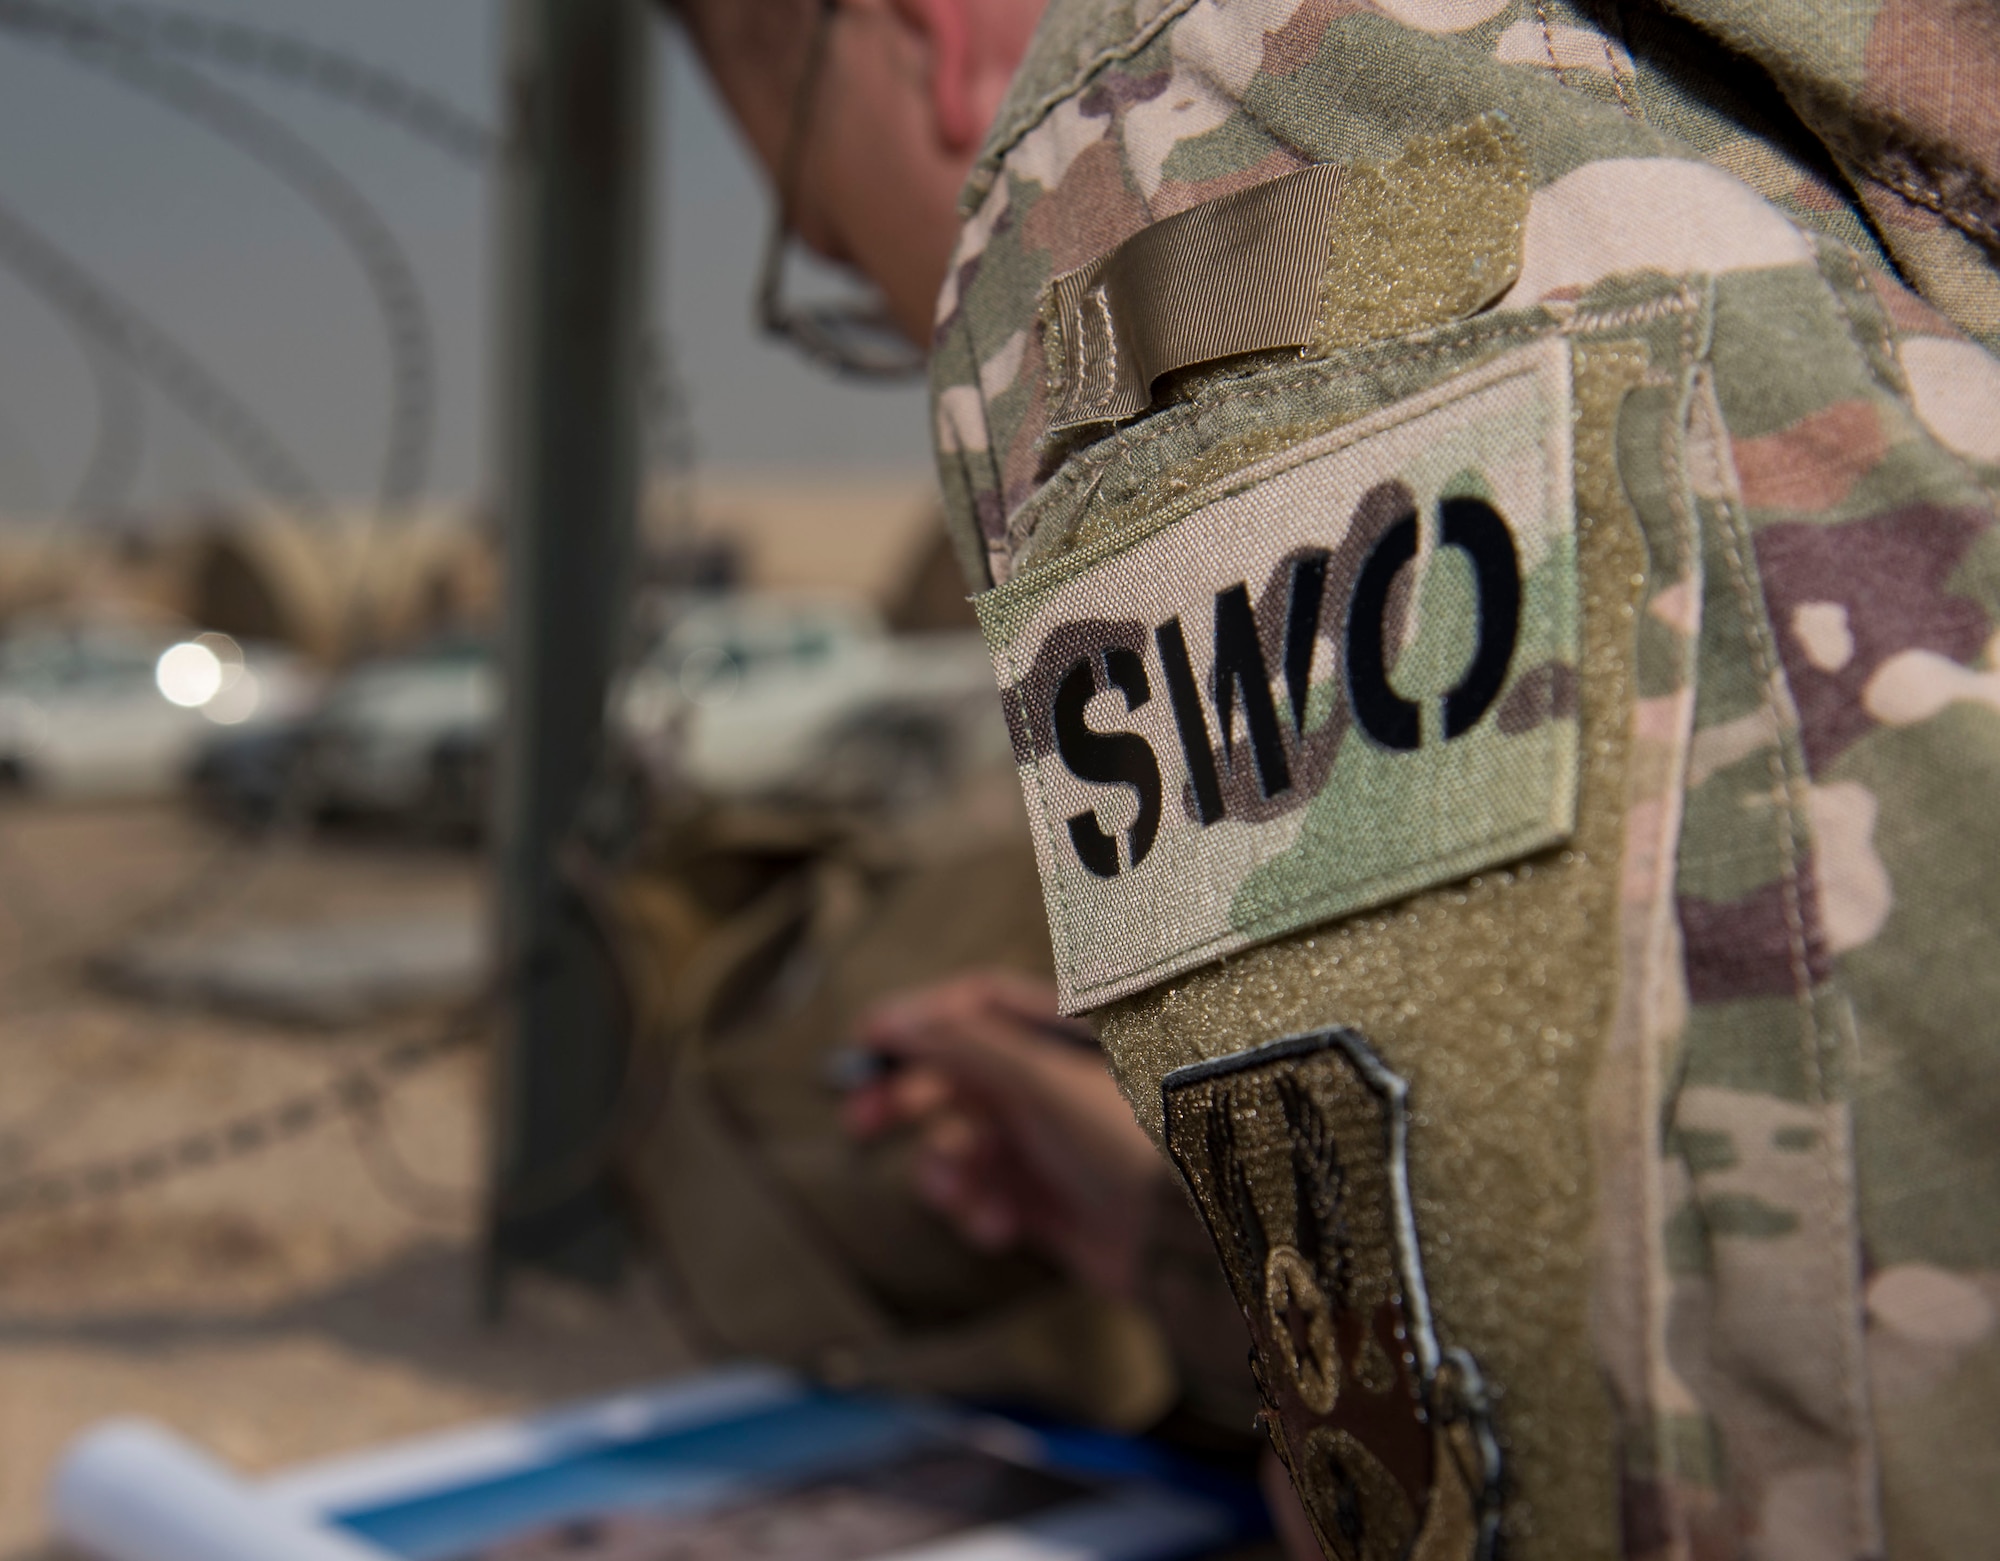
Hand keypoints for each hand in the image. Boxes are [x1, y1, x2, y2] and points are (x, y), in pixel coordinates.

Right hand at [844, 970, 1170, 1298]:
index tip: (867, 1041)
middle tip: (859, 1122)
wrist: (1182, 1242)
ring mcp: (1044, 1141)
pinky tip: (1000, 1228)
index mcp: (1059, 1035)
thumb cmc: (1125, 1141)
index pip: (975, 1006)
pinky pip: (982, 1194)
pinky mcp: (1041, 1199)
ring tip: (961, 1193)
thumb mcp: (1039, 1080)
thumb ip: (963, 1046)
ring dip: (947, 1169)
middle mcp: (1048, 1082)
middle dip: (908, 1099)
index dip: (919, 1019)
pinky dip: (978, 1209)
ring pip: (960, 1142)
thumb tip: (893, 1022)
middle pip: (955, 1074)